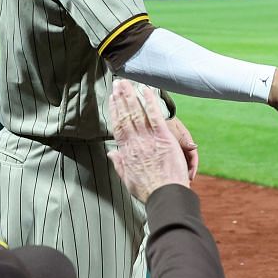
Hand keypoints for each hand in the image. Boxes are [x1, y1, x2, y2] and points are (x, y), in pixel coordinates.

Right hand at [106, 78, 192, 201]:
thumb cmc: (149, 190)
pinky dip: (150, 101)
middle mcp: (135, 142)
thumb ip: (119, 164)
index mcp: (126, 151)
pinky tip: (146, 89)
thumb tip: (112, 154)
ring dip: (131, 96)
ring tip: (126, 83)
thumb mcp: (128, 180)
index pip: (118, 126)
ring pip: (137, 113)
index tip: (112, 99)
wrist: (165, 195)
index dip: (114, 111)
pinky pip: (154, 115)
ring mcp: (148, 139)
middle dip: (121, 98)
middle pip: (125, 116)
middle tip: (117, 84)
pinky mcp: (163, 137)